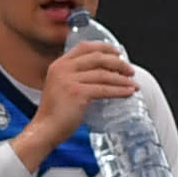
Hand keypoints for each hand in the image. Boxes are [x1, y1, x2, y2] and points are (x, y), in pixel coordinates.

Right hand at [14, 37, 136, 158]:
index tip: (117, 52)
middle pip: (97, 57)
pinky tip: (128, 92)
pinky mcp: (77, 93)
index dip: (104, 47)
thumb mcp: (60, 87)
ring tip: (133, 83)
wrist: (44, 129)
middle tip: (130, 70)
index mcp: (59, 65)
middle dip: (118, 63)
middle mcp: (63, 69)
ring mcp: (69, 80)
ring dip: (122, 78)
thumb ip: (74, 77)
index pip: (84, 47)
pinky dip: (119, 90)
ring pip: (103, 74)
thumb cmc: (54, 114)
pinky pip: (104, 89)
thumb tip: (101, 74)